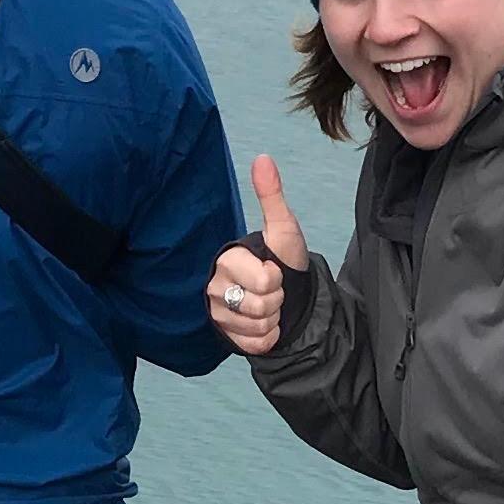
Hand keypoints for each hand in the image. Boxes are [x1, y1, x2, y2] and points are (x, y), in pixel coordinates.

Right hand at [204, 152, 311, 358]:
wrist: (288, 294)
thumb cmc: (283, 259)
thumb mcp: (282, 228)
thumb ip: (271, 196)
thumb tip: (263, 159)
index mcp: (226, 259)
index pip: (262, 281)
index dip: (276, 279)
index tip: (273, 271)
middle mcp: (215, 287)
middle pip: (260, 306)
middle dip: (276, 300)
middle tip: (274, 289)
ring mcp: (219, 315)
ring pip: (258, 326)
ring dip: (274, 319)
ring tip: (270, 305)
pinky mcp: (227, 338)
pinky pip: (255, 344)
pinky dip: (269, 337)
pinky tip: (267, 325)